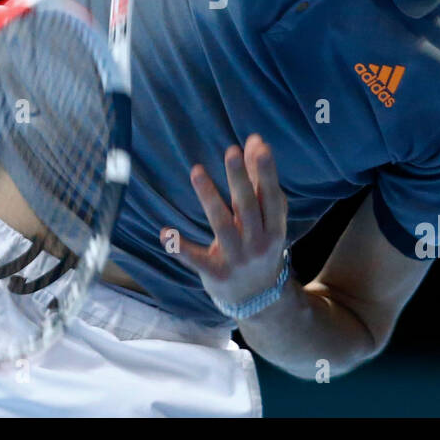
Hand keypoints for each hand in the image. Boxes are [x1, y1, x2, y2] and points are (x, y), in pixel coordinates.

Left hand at [160, 134, 288, 309]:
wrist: (258, 299)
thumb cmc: (260, 244)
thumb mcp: (266, 218)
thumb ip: (259, 181)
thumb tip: (255, 141)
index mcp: (274, 228)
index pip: (270, 196)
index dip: (265, 172)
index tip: (258, 146)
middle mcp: (258, 243)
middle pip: (248, 207)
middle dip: (240, 179)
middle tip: (231, 151)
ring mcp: (237, 260)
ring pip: (222, 225)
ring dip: (209, 198)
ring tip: (197, 171)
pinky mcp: (215, 273)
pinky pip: (196, 259)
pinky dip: (180, 247)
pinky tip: (165, 232)